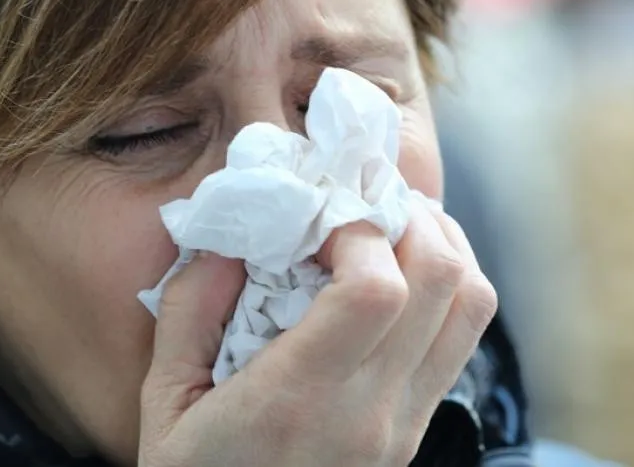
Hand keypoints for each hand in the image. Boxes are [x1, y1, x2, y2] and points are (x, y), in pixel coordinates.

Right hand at [138, 201, 496, 465]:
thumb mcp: (162, 402)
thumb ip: (188, 311)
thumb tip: (229, 240)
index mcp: (297, 401)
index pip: (376, 291)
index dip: (358, 229)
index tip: (316, 216)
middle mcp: (370, 414)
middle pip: (442, 282)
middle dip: (408, 217)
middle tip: (359, 201)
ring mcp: (404, 426)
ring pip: (471, 306)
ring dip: (440, 246)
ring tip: (387, 226)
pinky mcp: (416, 432)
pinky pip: (460, 338)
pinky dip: (445, 286)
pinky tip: (397, 274)